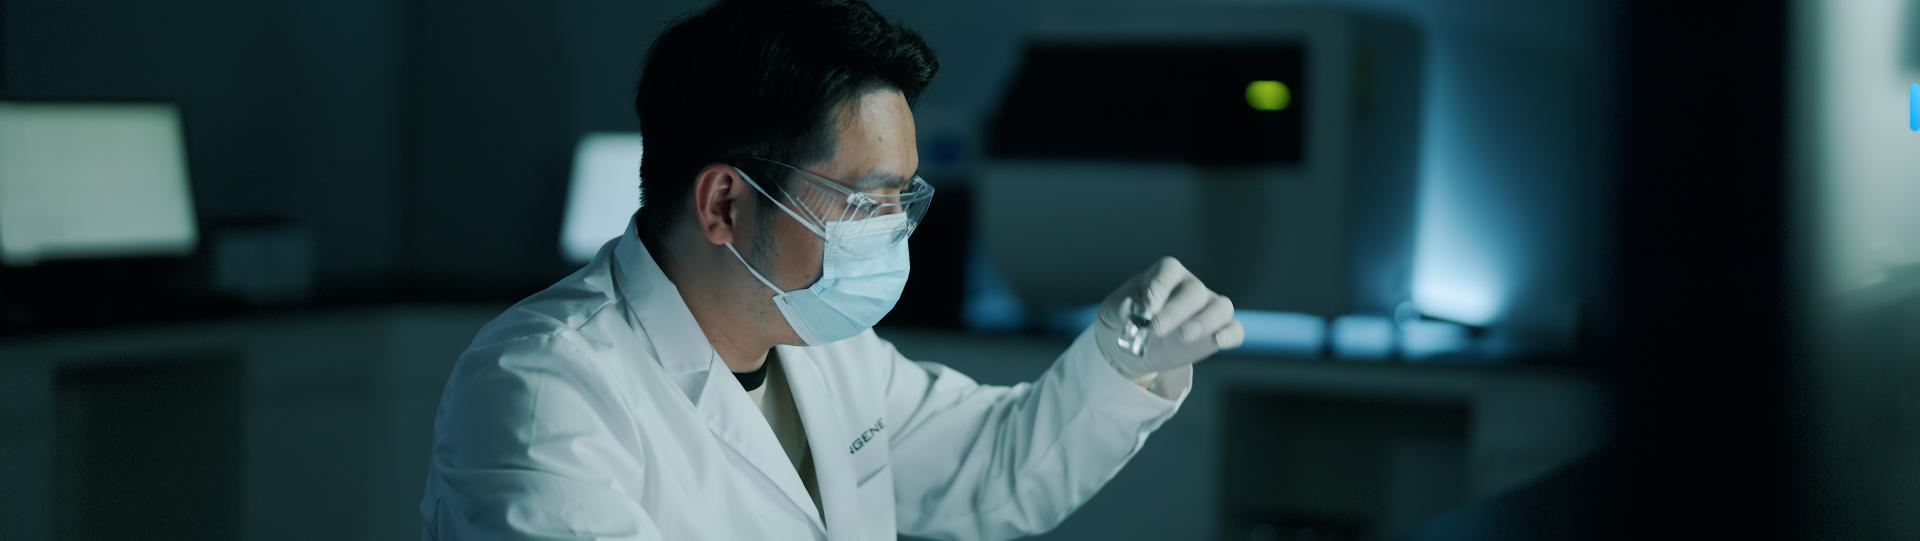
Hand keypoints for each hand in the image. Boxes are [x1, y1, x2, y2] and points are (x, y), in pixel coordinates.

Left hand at [1094, 257, 1243, 378]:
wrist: (1134, 347)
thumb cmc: (1123, 321)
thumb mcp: (1111, 314)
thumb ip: (1118, 309)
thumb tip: (1130, 309)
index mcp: (1164, 275)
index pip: (1169, 269)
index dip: (1160, 285)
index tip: (1146, 307)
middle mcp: (1190, 287)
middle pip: (1194, 290)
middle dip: (1176, 310)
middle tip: (1156, 329)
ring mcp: (1207, 309)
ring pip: (1221, 307)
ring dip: (1205, 321)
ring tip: (1183, 337)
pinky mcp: (1217, 332)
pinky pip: (1234, 329)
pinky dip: (1230, 334)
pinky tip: (1218, 342)